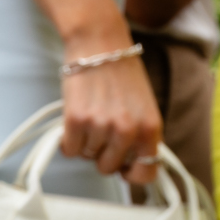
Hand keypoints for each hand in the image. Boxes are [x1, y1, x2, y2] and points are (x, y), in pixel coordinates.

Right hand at [60, 53, 163, 185]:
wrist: (100, 45)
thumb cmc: (121, 73)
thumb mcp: (144, 107)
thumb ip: (140, 135)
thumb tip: (129, 163)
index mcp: (150, 128)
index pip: (146, 172)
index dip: (132, 174)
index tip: (124, 169)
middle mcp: (128, 130)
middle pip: (109, 167)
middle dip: (102, 155)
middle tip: (100, 133)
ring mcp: (101, 127)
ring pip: (87, 156)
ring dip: (85, 142)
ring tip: (89, 118)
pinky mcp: (76, 121)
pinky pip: (69, 149)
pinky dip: (68, 139)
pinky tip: (75, 120)